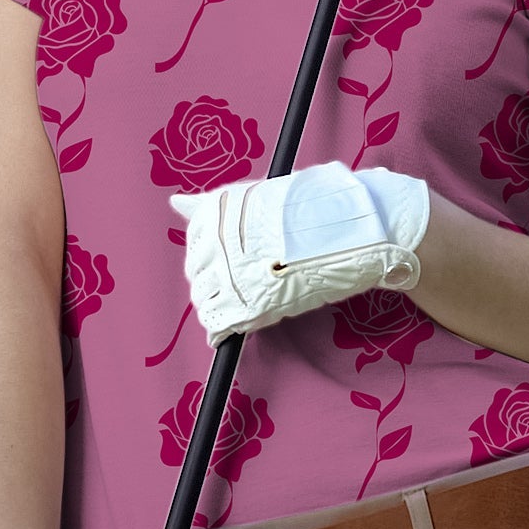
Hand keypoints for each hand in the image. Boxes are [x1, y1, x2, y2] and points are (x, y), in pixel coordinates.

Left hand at [175, 162, 429, 344]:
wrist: (353, 229)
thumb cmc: (312, 210)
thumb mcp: (257, 197)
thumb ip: (214, 207)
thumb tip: (175, 201)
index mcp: (218, 211)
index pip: (196, 244)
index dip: (212, 258)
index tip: (231, 263)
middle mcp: (217, 241)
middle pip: (198, 273)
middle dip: (214, 282)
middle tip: (243, 284)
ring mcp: (231, 274)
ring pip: (205, 300)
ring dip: (218, 306)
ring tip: (243, 304)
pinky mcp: (249, 304)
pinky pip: (218, 323)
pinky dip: (220, 329)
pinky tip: (227, 331)